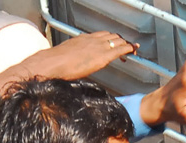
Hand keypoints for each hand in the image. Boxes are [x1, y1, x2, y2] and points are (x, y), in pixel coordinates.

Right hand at [20, 31, 136, 81]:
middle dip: (121, 41)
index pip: (101, 36)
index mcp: (83, 39)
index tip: (115, 45)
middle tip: (127, 48)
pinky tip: (133, 51)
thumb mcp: (67, 56)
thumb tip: (73, 64)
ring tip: (133, 50)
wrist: (52, 63)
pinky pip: (119, 49)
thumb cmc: (55, 63)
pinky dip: (128, 49)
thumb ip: (74, 57)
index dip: (111, 39)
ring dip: (126, 45)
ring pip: (117, 41)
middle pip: (111, 36)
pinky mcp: (102, 55)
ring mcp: (97, 46)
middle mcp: (91, 40)